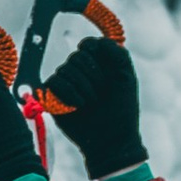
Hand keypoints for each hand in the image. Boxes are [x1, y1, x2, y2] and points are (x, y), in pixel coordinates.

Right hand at [42, 33, 144, 179]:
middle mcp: (80, 72)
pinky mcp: (53, 98)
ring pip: (65, 69)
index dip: (96, 53)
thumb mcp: (127, 77)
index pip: (88, 44)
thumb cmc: (122, 109)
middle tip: (102, 92)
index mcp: (97, 64)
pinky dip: (68, 92)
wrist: (111, 139)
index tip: (108, 71)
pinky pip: (53, 82)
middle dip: (93, 74)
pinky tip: (79, 105)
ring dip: (83, 86)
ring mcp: (66, 84)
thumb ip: (117, 53)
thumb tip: (96, 41)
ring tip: (92, 102)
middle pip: (77, 56)